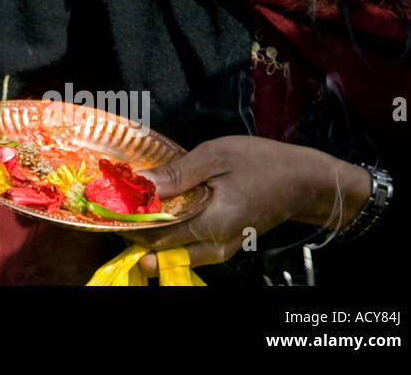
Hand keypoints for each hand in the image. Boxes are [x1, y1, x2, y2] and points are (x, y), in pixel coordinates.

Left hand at [122, 136, 370, 275]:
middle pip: (161, 251)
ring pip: (174, 253)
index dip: (128, 225)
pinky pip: (188, 248)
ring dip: (149, 235)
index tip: (105, 208)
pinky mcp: (224, 244)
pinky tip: (157, 212)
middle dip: (134, 233)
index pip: (158, 238)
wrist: (305, 181)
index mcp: (212, 223)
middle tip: (111, 208)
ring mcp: (220, 248)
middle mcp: (215, 245)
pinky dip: (169, 234)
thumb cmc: (263, 163)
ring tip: (129, 209)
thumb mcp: (216, 157)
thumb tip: (139, 185)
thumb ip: (177, 175)